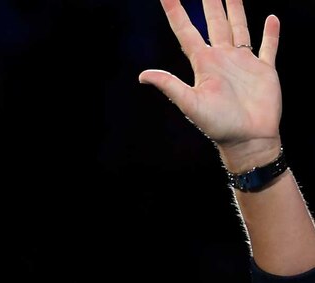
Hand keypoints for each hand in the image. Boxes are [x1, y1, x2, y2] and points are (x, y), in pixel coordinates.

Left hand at [138, 0, 281, 169]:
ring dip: (236, 10)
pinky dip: (270, 33)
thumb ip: (170, 86)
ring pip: (239, 28)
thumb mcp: (190, 103)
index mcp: (204, 64)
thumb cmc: (218, 125)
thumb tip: (143, 75)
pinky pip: (267, 46)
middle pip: (214, 23)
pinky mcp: (264, 70)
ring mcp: (243, 62)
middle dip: (210, 3)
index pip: (187, 32)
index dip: (177, 13)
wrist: (248, 139)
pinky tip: (270, 18)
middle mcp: (222, 59)